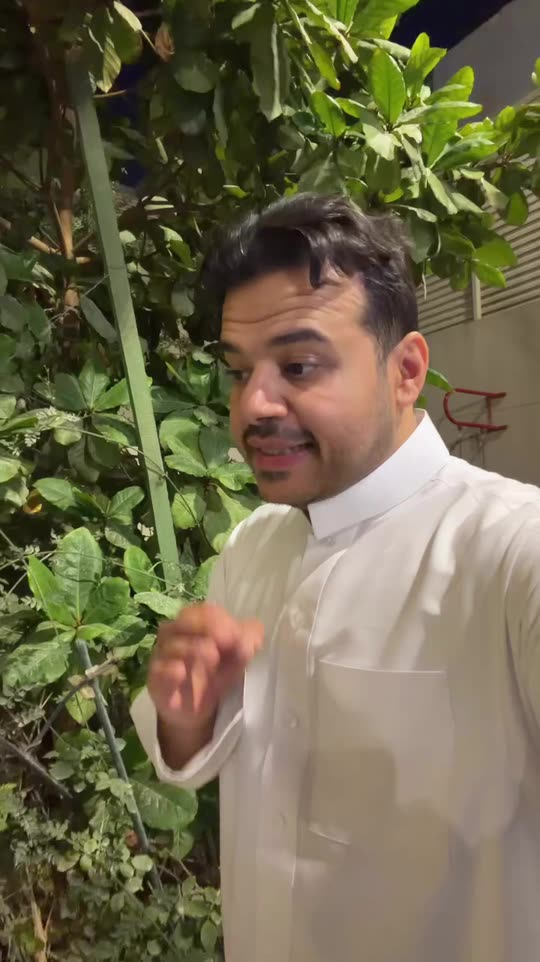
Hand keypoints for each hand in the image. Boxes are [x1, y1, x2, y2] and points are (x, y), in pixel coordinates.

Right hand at [148, 602, 262, 729]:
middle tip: (228, 639)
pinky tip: (183, 672)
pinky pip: (160, 670)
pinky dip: (172, 669)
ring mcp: (163, 657)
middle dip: (207, 626)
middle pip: (184, 620)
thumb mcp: (237, 658)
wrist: (198, 711)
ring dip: (194, 647)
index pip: (204, 611)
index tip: (237, 634)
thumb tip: (256, 636)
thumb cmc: (216, 675)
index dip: (221, 619)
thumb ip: (248, 643)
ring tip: (213, 657)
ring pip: (172, 644)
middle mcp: (175, 635)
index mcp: (195, 623)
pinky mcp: (156, 681)